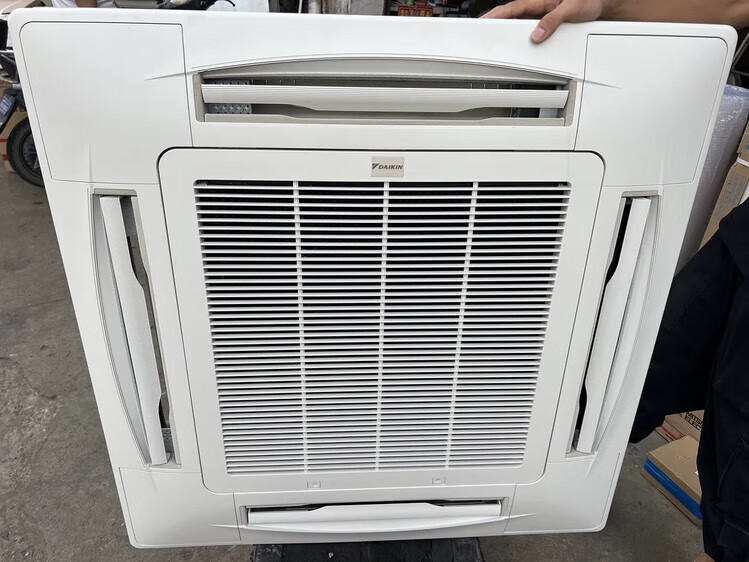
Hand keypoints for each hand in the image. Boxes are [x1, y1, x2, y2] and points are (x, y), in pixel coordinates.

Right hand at [481, 0, 611, 42]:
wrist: (601, 6)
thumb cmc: (588, 1)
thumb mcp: (572, 10)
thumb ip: (553, 21)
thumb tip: (537, 35)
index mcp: (539, 1)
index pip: (512, 8)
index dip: (496, 15)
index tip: (483, 22)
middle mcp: (537, 8)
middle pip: (510, 18)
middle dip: (494, 26)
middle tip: (481, 37)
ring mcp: (539, 18)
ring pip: (518, 27)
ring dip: (507, 35)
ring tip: (494, 45)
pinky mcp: (544, 26)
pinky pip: (528, 33)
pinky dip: (520, 40)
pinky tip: (515, 47)